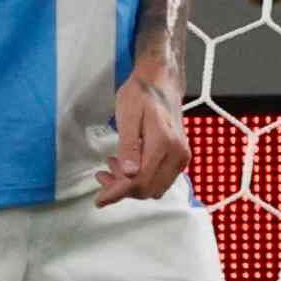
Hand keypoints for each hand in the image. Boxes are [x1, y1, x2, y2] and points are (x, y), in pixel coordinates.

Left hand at [96, 66, 192, 202]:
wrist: (161, 81)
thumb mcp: (128, 116)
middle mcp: (178, 154)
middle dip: (123, 189)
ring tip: (110, 167)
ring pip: (155, 187)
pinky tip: (128, 165)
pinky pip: (161, 178)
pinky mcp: (180, 156)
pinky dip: (142, 178)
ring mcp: (181, 156)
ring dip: (132, 185)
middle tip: (102, 175)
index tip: (99, 200)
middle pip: (148, 188)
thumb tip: (129, 174)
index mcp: (164, 143)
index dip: (118, 193)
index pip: (141, 181)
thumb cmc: (142, 94)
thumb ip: (129, 146)